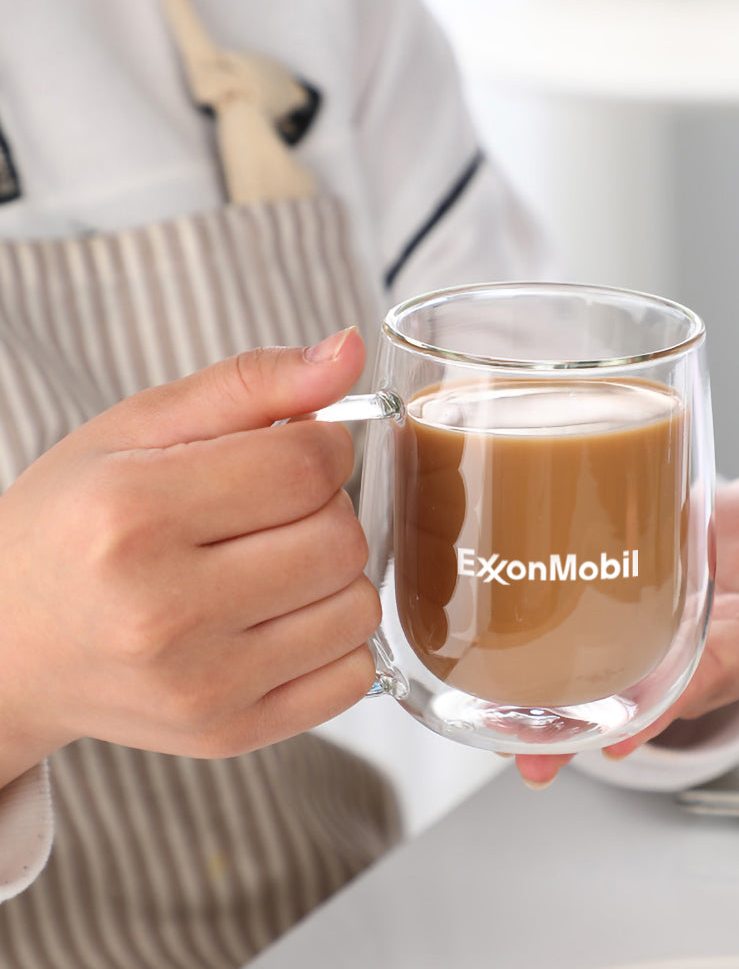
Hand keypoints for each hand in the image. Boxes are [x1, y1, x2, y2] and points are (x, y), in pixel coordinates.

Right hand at [0, 328, 379, 788]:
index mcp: (134, 513)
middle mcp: (163, 610)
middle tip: (272, 510)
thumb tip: (348, 350)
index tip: (296, 449)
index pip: (308, 465)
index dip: (322, 444)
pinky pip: (354, 675)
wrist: (9, 643)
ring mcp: (199, 685)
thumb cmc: (73, 525)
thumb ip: (251, 383)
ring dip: (334, 573)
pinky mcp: (227, 733)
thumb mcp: (138, 428)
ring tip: (273, 563)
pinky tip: (281, 618)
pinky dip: (335, 637)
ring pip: (357, 606)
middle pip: (339, 538)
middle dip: (326, 508)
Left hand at [515, 472, 738, 786]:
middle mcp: (686, 654)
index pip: (705, 677)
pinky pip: (572, 642)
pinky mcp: (609, 612)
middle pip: (633, 700)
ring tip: (491, 726)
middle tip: (526, 752)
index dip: (666, 703)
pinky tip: (488, 661)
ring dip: (545, 709)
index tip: (622, 732)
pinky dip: (534, 657)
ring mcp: (643, 640)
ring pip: (592, 684)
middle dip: (583, 730)